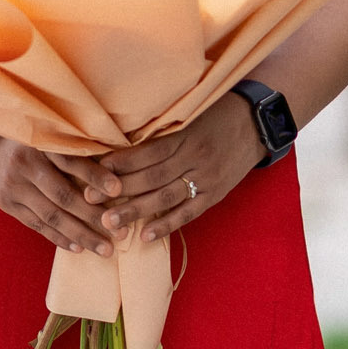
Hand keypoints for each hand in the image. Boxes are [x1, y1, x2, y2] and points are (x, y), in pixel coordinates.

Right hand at [0, 132, 113, 253]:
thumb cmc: (29, 140)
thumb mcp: (47, 134)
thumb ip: (73, 147)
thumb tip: (116, 165)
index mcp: (39, 143)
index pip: (72, 162)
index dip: (96, 176)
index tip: (119, 191)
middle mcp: (24, 165)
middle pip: (64, 196)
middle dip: (95, 217)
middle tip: (122, 233)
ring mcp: (13, 187)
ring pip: (52, 216)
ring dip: (81, 235)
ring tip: (105, 249)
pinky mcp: (7, 204)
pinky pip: (37, 225)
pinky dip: (59, 238)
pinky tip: (79, 248)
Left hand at [81, 93, 263, 244]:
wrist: (257, 123)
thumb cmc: (216, 113)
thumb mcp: (190, 113)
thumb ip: (161, 127)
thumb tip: (121, 138)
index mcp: (186, 135)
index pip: (148, 152)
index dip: (121, 162)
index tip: (95, 170)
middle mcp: (196, 157)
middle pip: (152, 177)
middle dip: (119, 189)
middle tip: (90, 199)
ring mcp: (207, 178)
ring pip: (167, 197)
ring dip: (136, 211)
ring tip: (110, 222)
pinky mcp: (216, 194)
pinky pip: (188, 212)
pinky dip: (167, 225)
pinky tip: (145, 236)